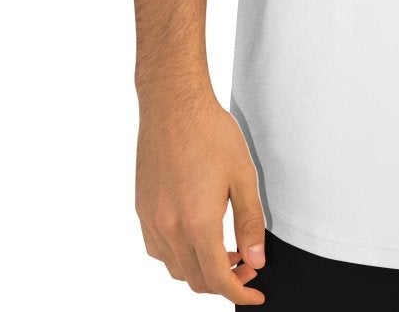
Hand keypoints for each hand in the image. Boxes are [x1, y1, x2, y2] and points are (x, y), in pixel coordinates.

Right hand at [135, 91, 267, 303]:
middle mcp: (169, 228)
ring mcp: (152, 220)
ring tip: (224, 251)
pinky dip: (179, 256)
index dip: (239, 292)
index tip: (255, 294)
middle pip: (195, 279)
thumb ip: (250, 222)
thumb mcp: (243, 176)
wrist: (173, 104)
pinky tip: (196, 236)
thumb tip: (256, 260)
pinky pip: (158, 250)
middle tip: (247, 266)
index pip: (218, 278)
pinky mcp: (142, 209)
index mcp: (197, 222)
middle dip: (224, 282)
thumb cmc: (211, 133)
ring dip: (200, 270)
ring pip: (175, 268)